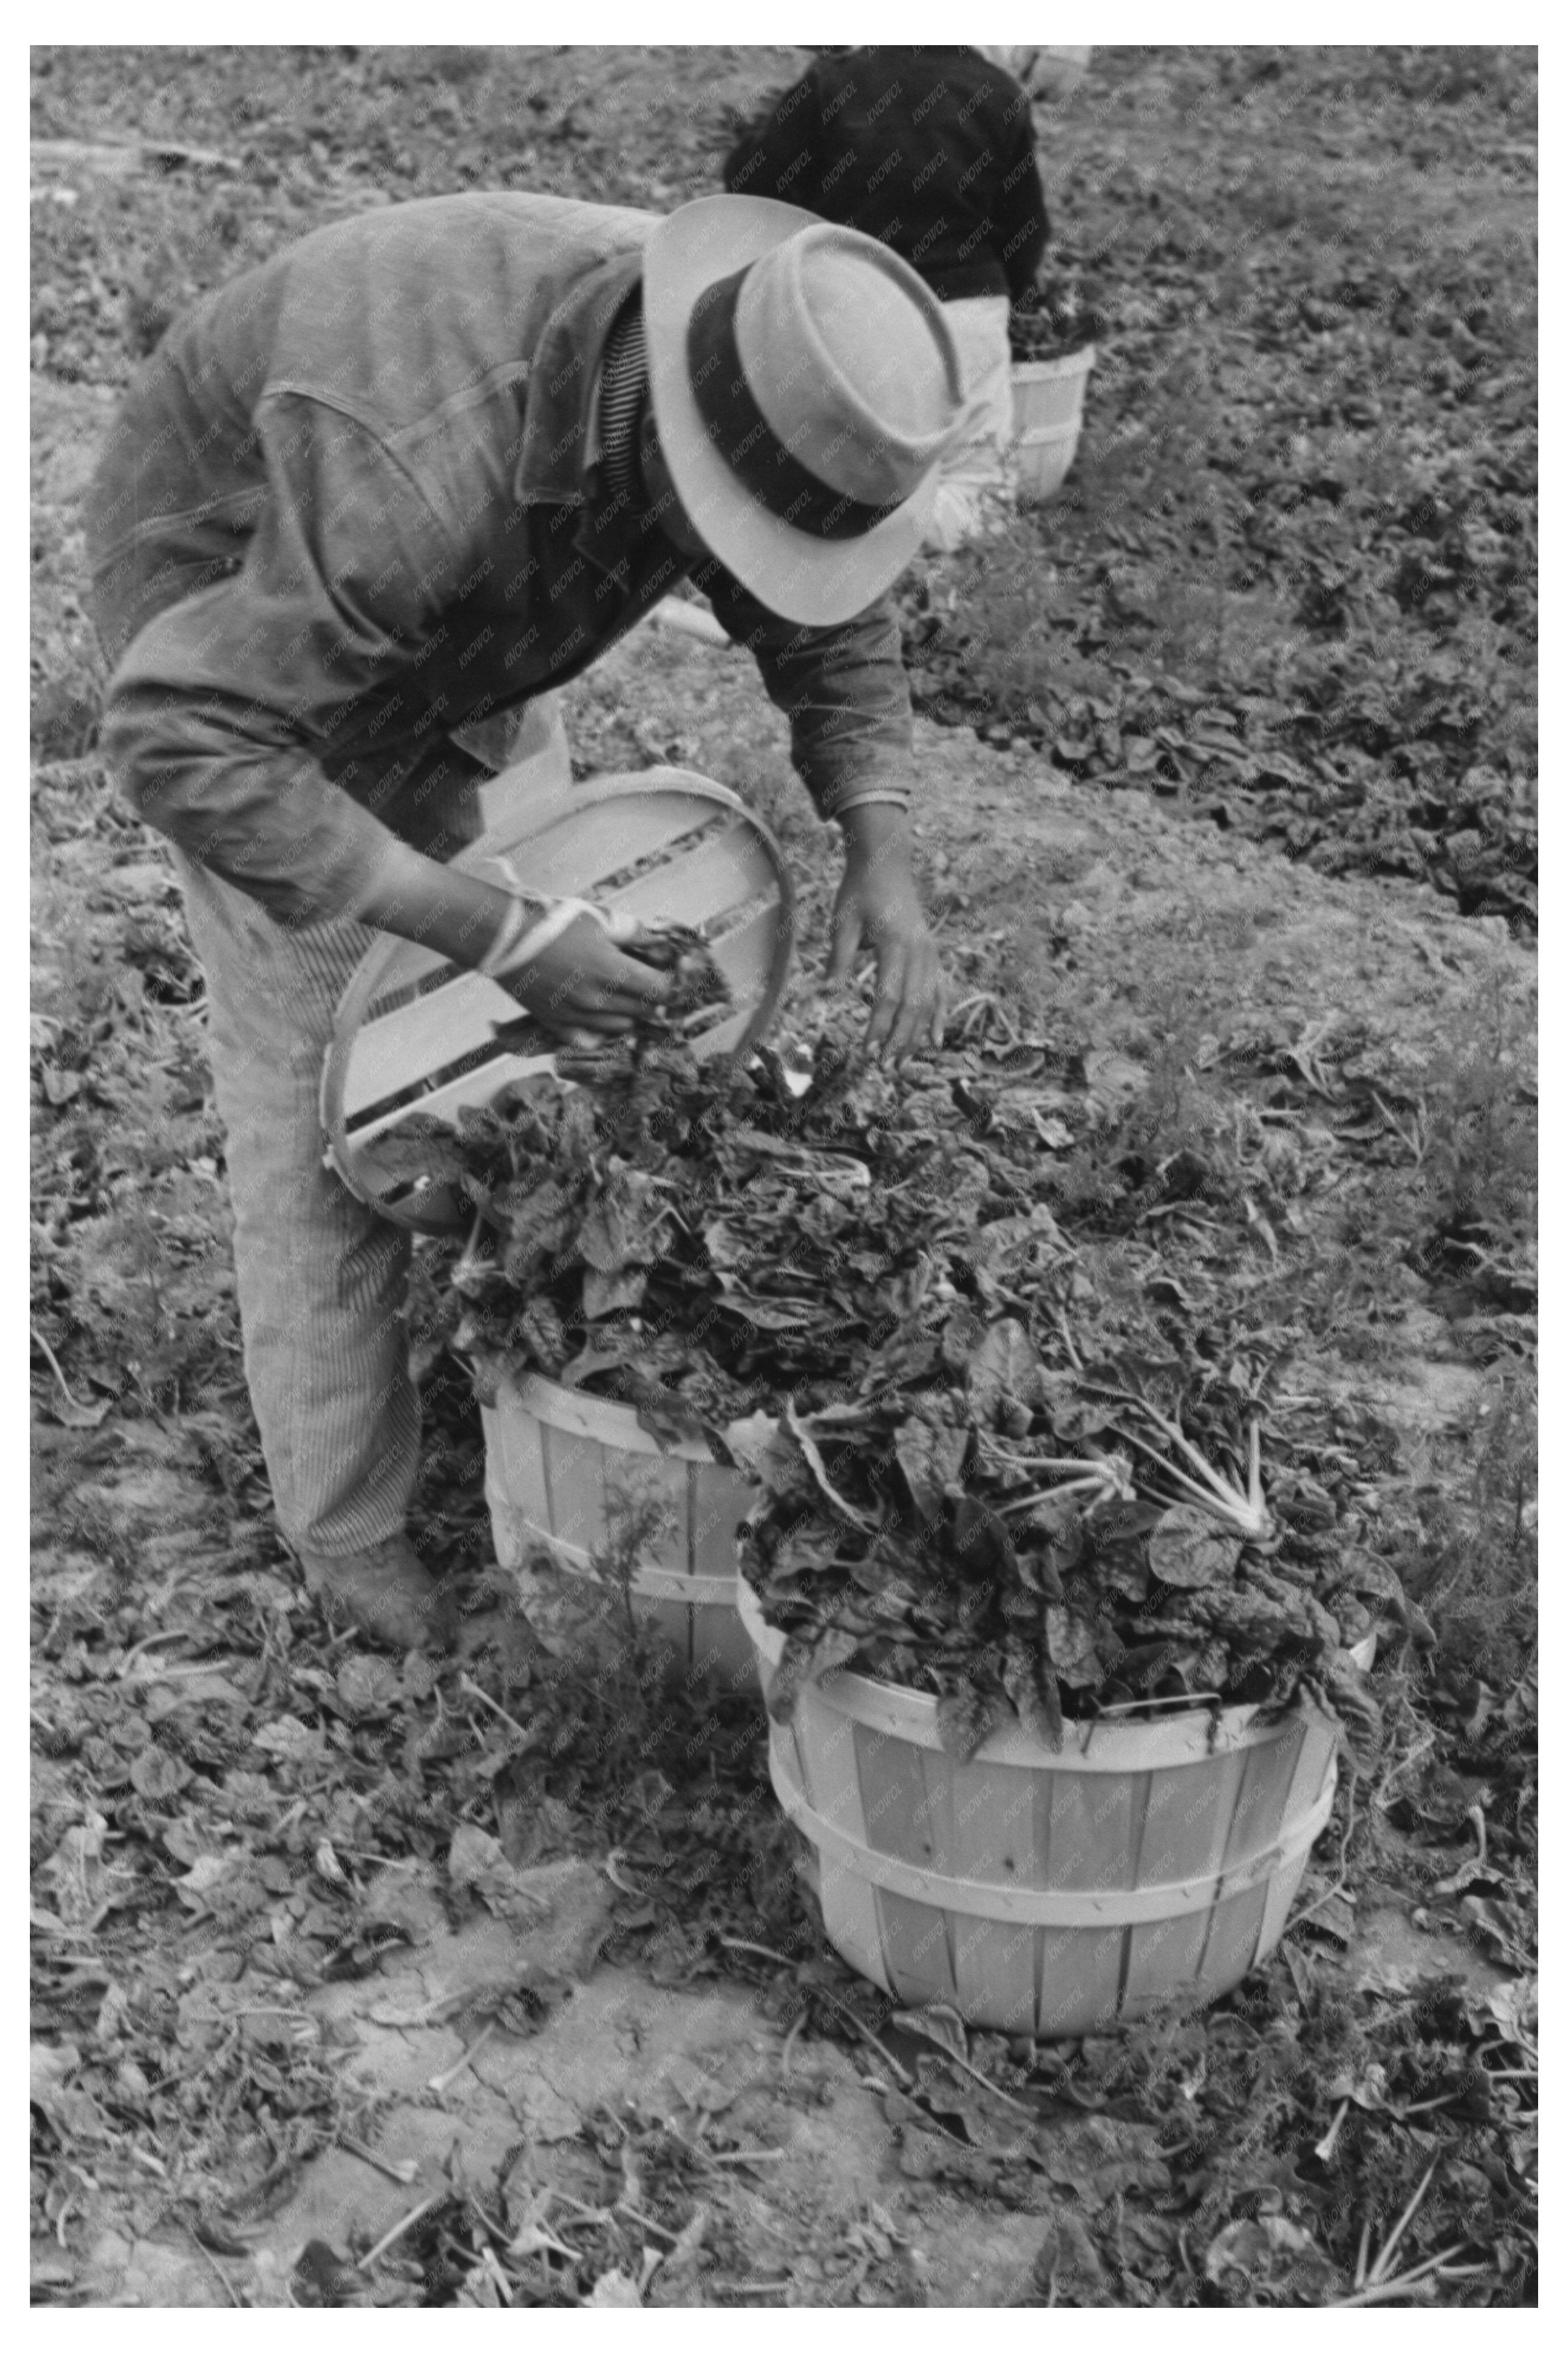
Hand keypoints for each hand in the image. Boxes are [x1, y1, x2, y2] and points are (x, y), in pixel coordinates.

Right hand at [492, 908, 673, 1038]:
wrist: (502, 938)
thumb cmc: (551, 922)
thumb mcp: (598, 918)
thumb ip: (633, 932)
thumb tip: (658, 942)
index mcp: (610, 970)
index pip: (660, 991)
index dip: (672, 985)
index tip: (671, 976)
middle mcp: (597, 1000)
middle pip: (644, 1011)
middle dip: (653, 999)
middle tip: (649, 984)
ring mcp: (576, 1016)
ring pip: (621, 1028)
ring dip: (630, 1014)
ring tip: (625, 997)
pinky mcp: (556, 1025)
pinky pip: (589, 1040)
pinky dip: (601, 1032)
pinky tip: (602, 1018)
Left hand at [826, 805, 946, 1062]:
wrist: (886, 861)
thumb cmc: (859, 890)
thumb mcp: (842, 920)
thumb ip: (839, 957)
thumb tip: (828, 993)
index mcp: (895, 943)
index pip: (888, 996)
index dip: (879, 1026)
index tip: (866, 1050)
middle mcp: (919, 951)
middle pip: (913, 1005)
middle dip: (898, 1039)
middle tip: (883, 1067)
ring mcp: (930, 952)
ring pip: (929, 1002)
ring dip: (916, 1035)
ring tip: (902, 1064)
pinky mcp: (933, 953)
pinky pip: (941, 990)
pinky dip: (939, 1016)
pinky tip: (934, 1041)